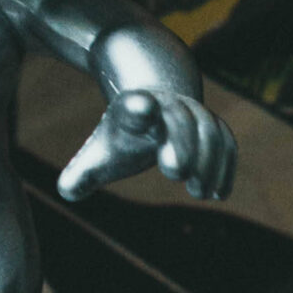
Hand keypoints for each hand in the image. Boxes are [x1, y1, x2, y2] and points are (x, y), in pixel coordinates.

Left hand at [57, 90, 236, 203]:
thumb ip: (82, 172)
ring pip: (208, 128)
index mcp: (133, 111)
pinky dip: (225, 165)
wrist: (156, 99)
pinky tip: (218, 194)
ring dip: (207, 161)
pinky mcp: (214, 125)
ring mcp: (193, 113)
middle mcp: (167, 107)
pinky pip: (226, 140)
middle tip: (176, 172)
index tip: (140, 108)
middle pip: (178, 119)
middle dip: (180, 143)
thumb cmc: (126, 134)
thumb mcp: (100, 151)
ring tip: (198, 192)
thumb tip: (65, 192)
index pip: (135, 106)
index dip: (138, 107)